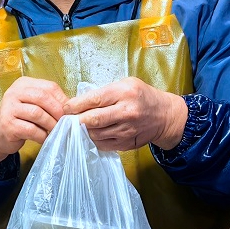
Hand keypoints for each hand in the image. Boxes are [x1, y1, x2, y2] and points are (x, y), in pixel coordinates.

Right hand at [0, 77, 66, 162]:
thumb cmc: (19, 118)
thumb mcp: (32, 104)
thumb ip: (48, 101)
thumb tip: (71, 106)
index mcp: (23, 84)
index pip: (48, 86)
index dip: (62, 99)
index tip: (69, 111)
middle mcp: (14, 93)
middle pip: (43, 97)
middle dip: (58, 111)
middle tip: (65, 122)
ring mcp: (9, 108)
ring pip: (37, 113)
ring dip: (51, 124)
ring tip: (55, 130)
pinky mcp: (8, 125)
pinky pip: (31, 130)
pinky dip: (42, 135)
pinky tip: (45, 138)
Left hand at [63, 78, 188, 151]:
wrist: (163, 116)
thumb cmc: (142, 96)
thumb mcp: (126, 84)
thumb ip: (105, 92)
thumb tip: (80, 102)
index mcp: (125, 92)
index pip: (95, 99)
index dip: (76, 105)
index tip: (66, 107)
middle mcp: (126, 112)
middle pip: (93, 119)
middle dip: (77, 120)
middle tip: (68, 119)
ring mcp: (126, 130)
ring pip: (95, 134)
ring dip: (83, 131)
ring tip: (77, 126)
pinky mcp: (125, 143)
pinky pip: (102, 144)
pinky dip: (92, 140)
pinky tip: (90, 134)